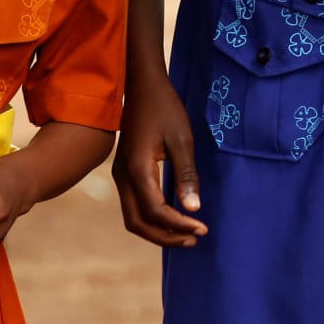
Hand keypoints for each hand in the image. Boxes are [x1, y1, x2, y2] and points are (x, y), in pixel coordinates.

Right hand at [114, 73, 207, 247]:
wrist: (142, 86)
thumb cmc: (164, 108)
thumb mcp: (182, 139)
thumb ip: (187, 175)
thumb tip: (194, 209)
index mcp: (137, 169)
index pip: (156, 211)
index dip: (179, 225)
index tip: (203, 227)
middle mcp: (123, 177)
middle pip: (139, 224)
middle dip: (166, 237)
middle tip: (194, 238)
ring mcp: (120, 177)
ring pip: (134, 219)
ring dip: (158, 232)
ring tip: (186, 233)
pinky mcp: (123, 175)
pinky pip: (134, 207)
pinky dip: (152, 220)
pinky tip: (173, 218)